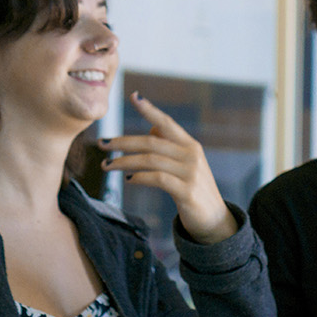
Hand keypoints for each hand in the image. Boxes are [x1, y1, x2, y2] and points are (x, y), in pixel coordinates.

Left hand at [99, 92, 237, 243]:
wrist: (215, 220)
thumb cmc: (194, 190)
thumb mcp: (186, 165)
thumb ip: (170, 147)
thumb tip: (151, 129)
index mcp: (190, 145)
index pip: (167, 123)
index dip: (150, 109)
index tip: (134, 96)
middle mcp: (191, 155)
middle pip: (151, 141)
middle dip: (123, 141)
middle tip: (102, 143)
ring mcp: (190, 173)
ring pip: (150, 160)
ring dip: (124, 162)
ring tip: (106, 165)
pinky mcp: (187, 191)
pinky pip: (157, 178)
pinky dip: (139, 177)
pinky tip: (128, 180)